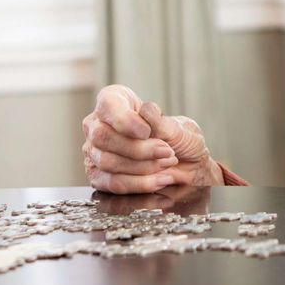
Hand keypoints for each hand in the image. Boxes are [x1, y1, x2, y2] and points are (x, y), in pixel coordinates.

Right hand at [82, 85, 222, 193]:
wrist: (189, 167)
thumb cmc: (181, 141)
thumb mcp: (179, 128)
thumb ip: (161, 122)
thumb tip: (146, 111)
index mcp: (117, 100)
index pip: (108, 104)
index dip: (125, 120)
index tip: (146, 132)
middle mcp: (99, 124)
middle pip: (102, 136)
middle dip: (138, 149)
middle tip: (165, 151)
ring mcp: (95, 152)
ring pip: (107, 161)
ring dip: (142, 167)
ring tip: (167, 163)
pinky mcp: (99, 177)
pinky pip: (112, 184)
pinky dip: (140, 184)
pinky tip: (161, 180)